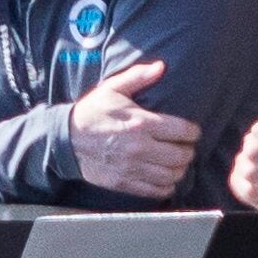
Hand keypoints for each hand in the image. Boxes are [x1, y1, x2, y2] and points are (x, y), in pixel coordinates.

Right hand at [62, 55, 195, 199]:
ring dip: (179, 169)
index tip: (190, 132)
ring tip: (175, 163)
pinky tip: (164, 178)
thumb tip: (161, 66)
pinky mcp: (123, 182)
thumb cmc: (91, 112)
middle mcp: (139, 147)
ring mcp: (131, 167)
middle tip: (184, 147)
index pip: (184, 131)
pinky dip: (166, 186)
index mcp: (141, 123)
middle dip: (188, 151)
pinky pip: (155, 190)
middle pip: (182, 155)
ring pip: (172, 175)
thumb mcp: (112, 88)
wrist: (64, 139)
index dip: (193, 132)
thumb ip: (138, 76)